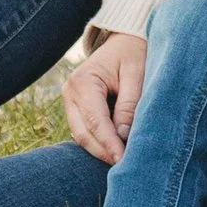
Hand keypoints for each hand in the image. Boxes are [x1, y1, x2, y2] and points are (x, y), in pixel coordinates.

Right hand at [63, 32, 144, 163]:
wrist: (124, 39)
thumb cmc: (132, 52)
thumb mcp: (136, 73)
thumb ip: (129, 103)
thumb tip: (123, 135)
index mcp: (83, 81)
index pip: (95, 121)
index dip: (108, 143)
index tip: (122, 160)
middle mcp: (70, 92)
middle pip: (83, 133)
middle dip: (102, 151)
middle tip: (123, 167)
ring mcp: (70, 100)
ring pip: (81, 135)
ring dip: (99, 149)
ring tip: (120, 163)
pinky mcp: (76, 106)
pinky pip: (84, 130)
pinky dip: (98, 141)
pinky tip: (114, 150)